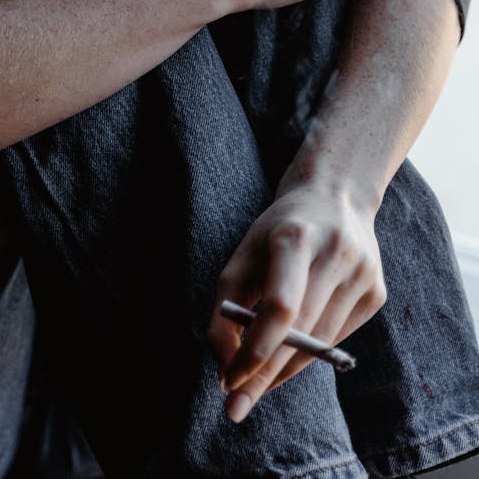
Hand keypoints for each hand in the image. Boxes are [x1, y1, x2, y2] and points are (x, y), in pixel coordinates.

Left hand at [206, 182, 385, 422]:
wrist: (334, 196)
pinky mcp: (378, 293)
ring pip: (320, 345)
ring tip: (257, 377)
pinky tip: (294, 343)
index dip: (254, 349)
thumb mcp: (242, 256)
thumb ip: (225, 311)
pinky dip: (310, 353)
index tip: (228, 380)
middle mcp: (337, 253)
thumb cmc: (277, 231)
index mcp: (296, 236)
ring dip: (284, 370)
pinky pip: (336, 340)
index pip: (280, 306)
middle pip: (300, 332)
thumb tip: (225, 370)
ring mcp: (364, 274)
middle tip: (235, 405)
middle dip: (264, 374)